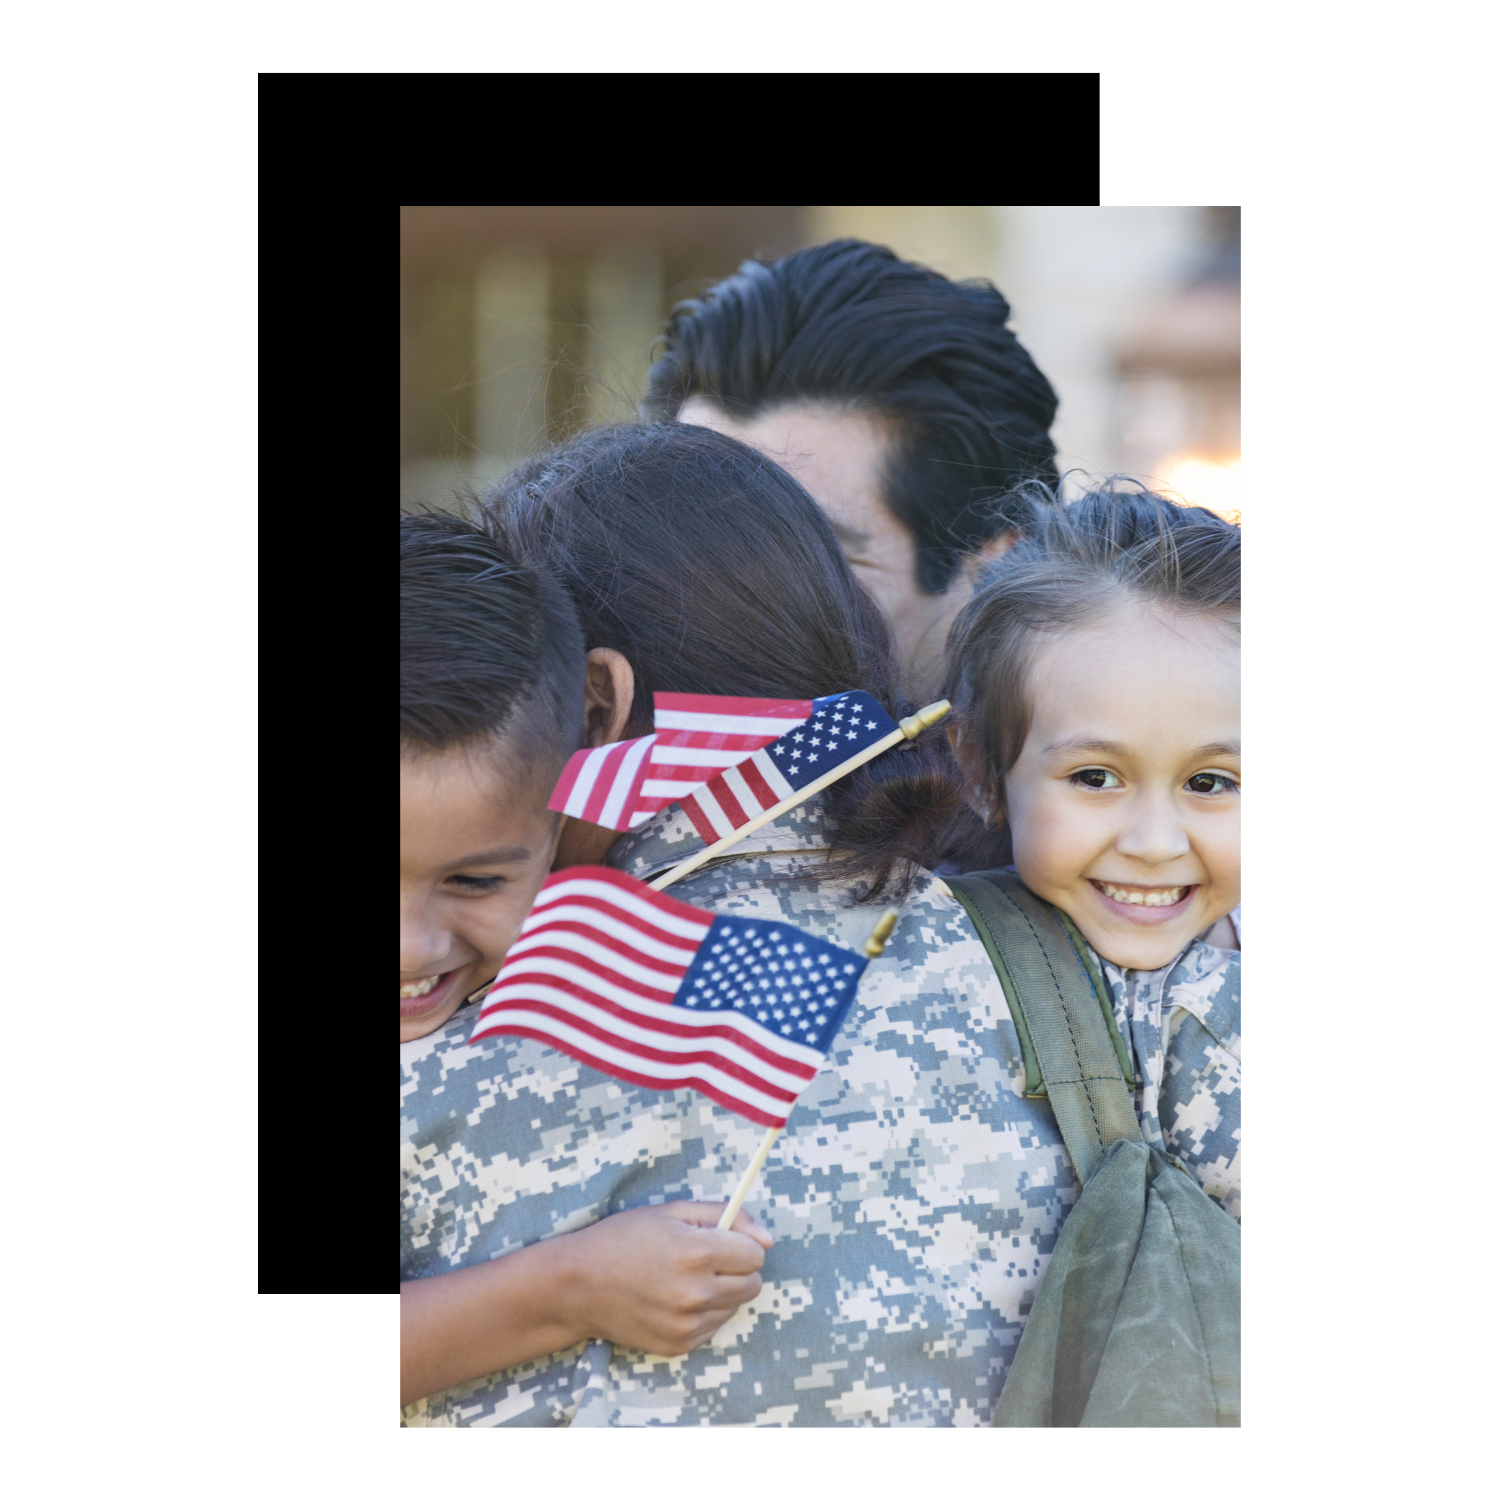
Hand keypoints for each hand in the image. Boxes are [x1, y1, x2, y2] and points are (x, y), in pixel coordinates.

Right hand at [558, 1201, 772, 1355]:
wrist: (577, 1285)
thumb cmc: (624, 1238)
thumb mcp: (671, 1211)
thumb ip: (725, 1215)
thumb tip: (768, 1239)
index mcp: (695, 1253)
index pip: (756, 1254)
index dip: (742, 1243)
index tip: (722, 1239)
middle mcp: (695, 1293)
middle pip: (753, 1284)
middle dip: (737, 1268)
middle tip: (705, 1258)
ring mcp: (687, 1325)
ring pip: (736, 1306)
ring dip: (721, 1291)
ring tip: (684, 1278)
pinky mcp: (679, 1346)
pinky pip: (714, 1326)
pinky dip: (703, 1312)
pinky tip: (674, 1299)